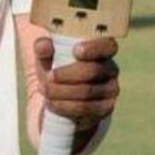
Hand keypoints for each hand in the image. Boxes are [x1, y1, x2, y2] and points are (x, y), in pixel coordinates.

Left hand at [34, 36, 118, 152]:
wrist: (60, 97)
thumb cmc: (57, 68)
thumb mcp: (47, 56)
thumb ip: (43, 47)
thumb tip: (43, 46)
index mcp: (102, 50)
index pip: (108, 45)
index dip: (94, 48)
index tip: (75, 51)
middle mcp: (111, 69)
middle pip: (93, 71)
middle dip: (67, 75)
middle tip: (48, 77)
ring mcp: (110, 90)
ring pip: (87, 92)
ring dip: (61, 92)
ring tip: (43, 90)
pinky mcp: (105, 109)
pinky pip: (85, 109)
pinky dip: (64, 106)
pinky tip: (50, 102)